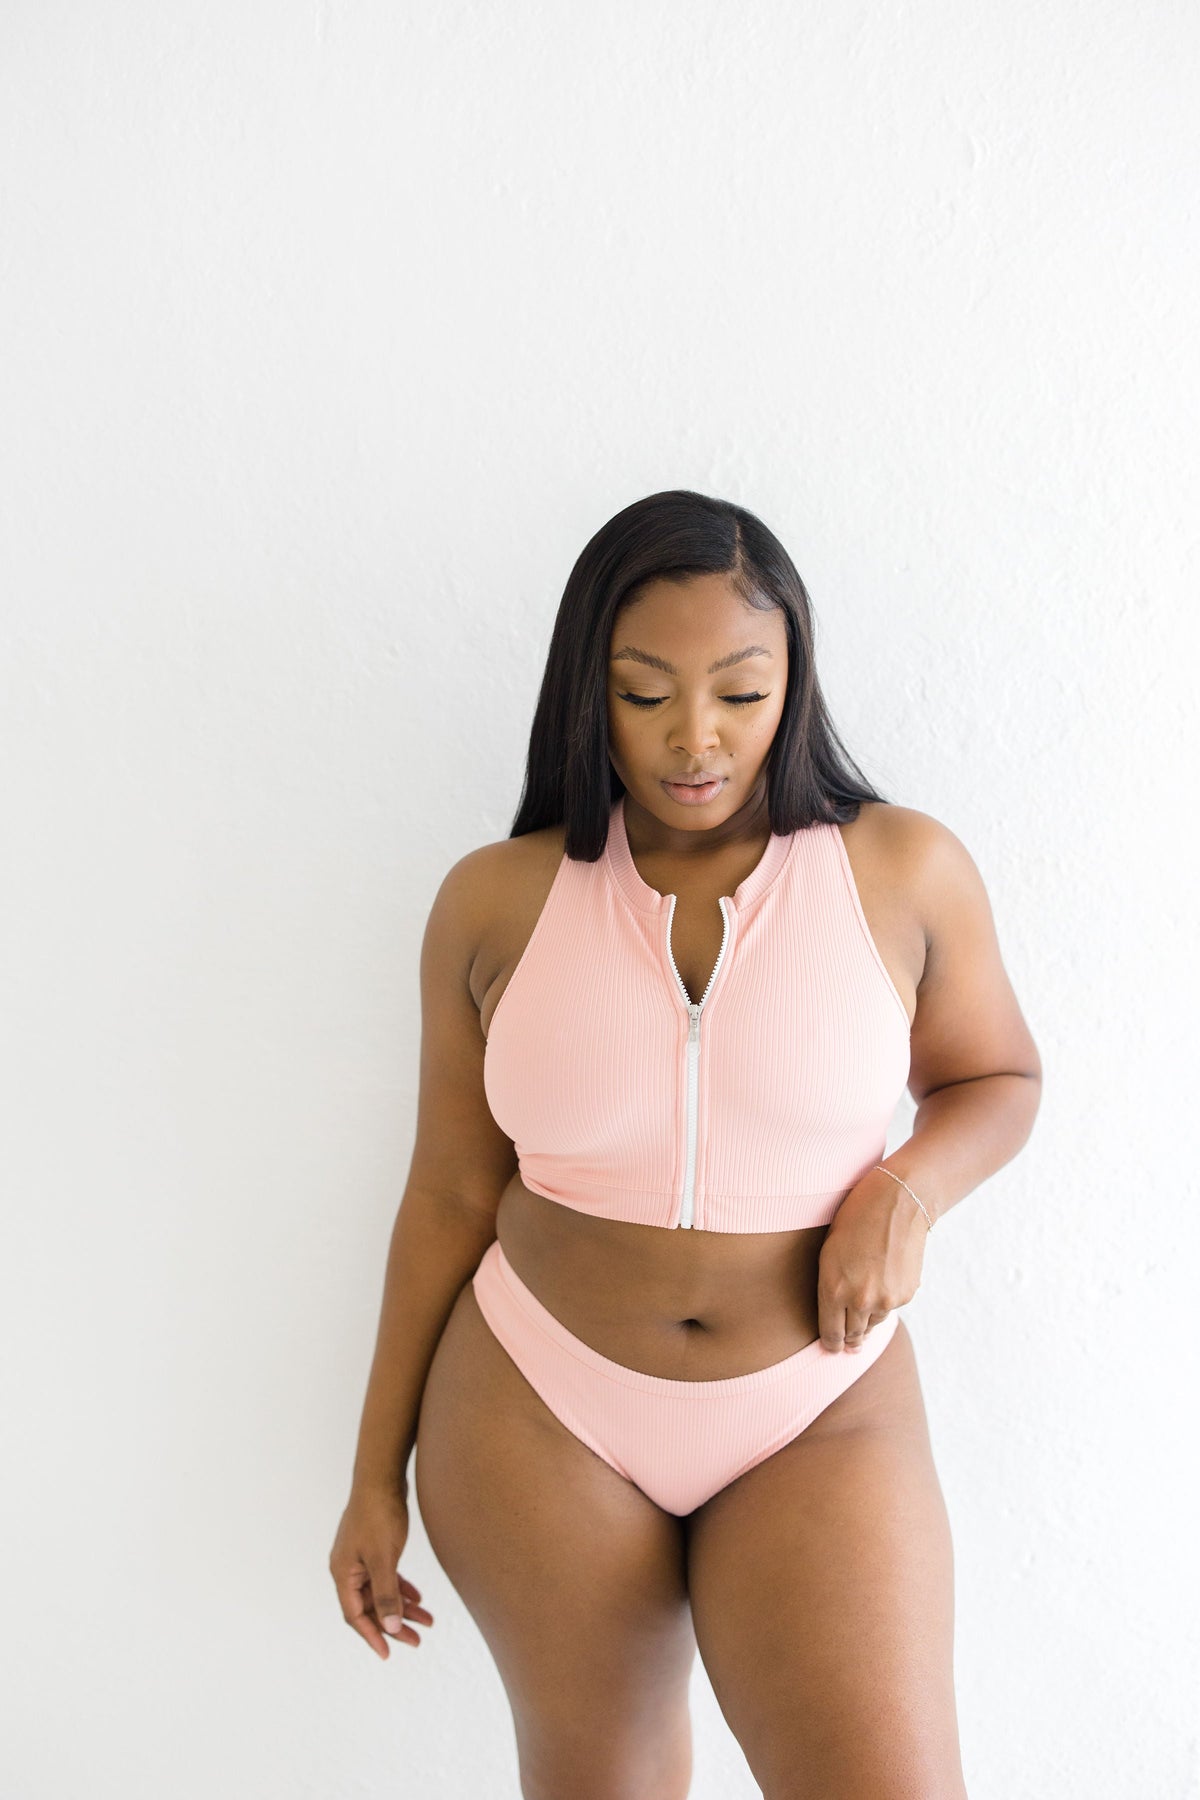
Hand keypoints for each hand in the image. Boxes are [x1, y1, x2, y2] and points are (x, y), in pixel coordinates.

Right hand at [329, 1485, 434, 1660]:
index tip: (390, 1653)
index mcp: (343, 1573)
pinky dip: (401, 1589)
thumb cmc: (378, 1515)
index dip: (372, 1636)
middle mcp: (348, 1568)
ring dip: (402, 1607)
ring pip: (381, 1592)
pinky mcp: (374, 1548)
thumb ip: (386, 1594)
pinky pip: (386, 1577)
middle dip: (393, 1624)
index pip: (355, 1616)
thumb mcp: (384, 1558)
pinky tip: (418, 1598)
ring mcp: (360, 1558)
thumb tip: (391, 1627)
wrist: (382, 1477)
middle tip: (417, 1640)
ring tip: (427, 1621)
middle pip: (370, 1607)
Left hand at [816, 1170, 928, 1352]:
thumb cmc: (855, 1219)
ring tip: (864, 1304)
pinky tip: (883, 1281)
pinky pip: (891, 1308)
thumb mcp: (829, 1252)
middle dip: (848, 1340)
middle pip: (852, 1337)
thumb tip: (837, 1318)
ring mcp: (886, 1299)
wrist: (898, 1200)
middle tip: (847, 1344)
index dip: (829, 1345)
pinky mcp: (906, 1294)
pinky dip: (886, 1301)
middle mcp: (860, 1301)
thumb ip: (831, 1287)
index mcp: (833, 1289)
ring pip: (873, 1324)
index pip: (830, 1335)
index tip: (830, 1348)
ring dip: (867, 1319)